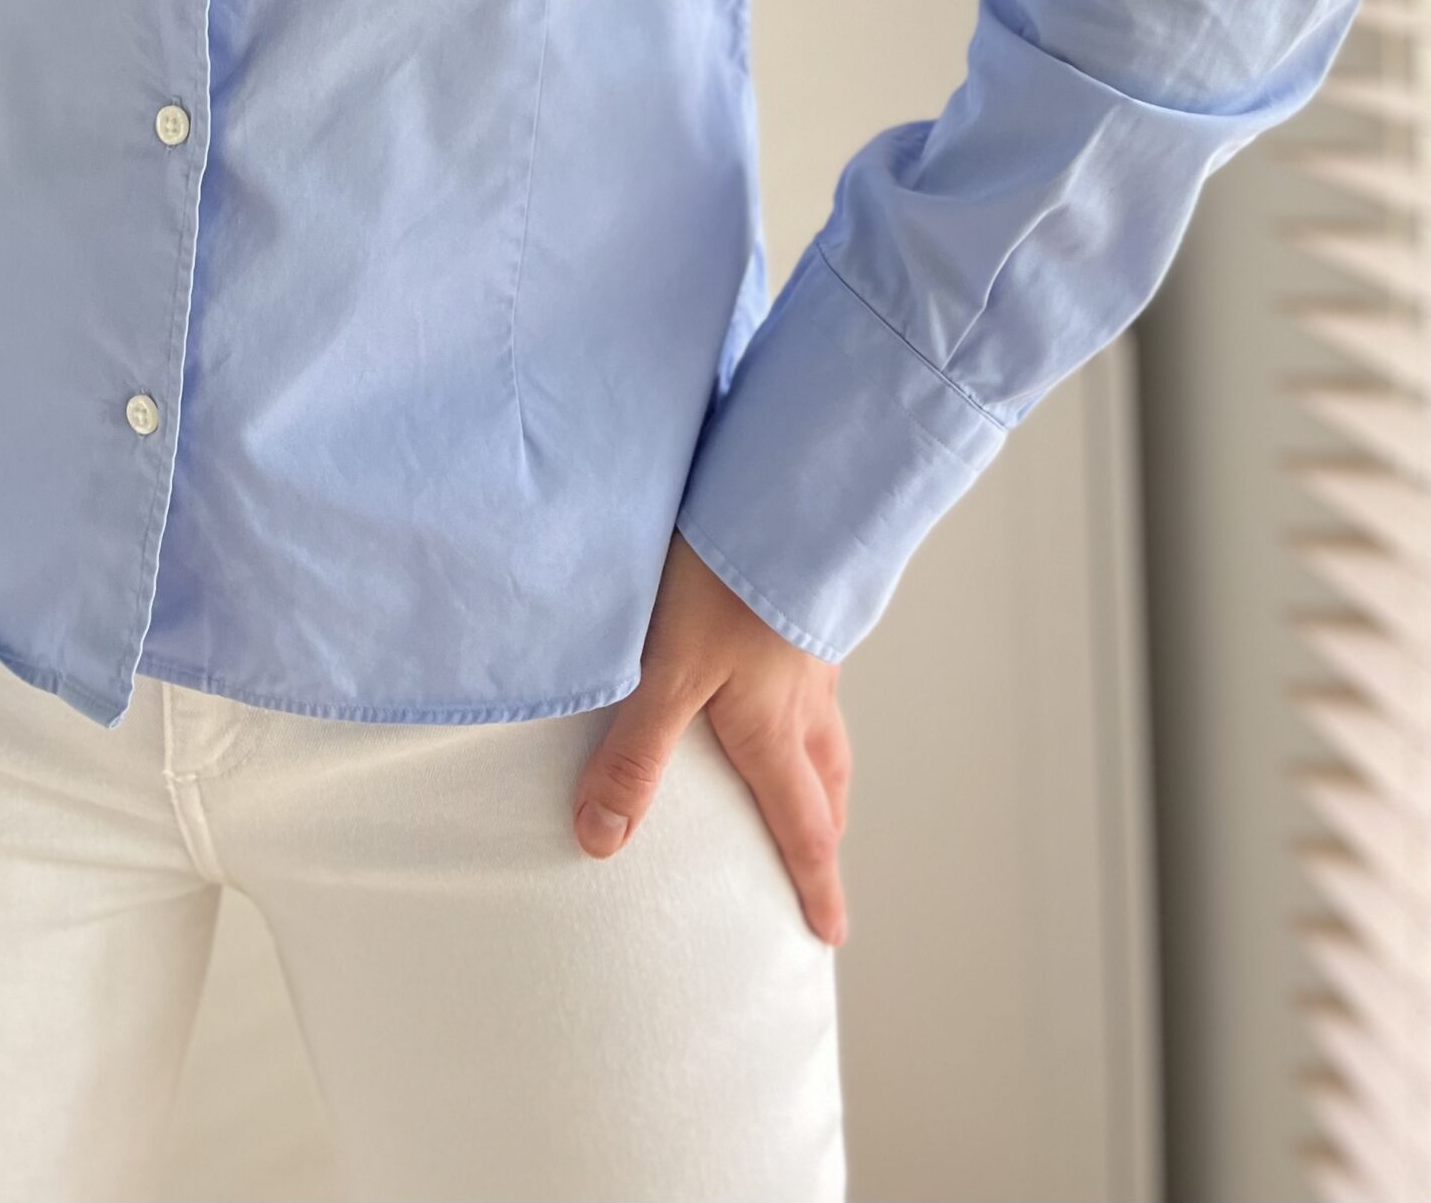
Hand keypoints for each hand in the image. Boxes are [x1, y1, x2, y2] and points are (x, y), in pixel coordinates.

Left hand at [573, 531, 850, 943]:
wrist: (781, 497)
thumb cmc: (725, 583)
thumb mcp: (666, 672)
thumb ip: (634, 755)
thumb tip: (600, 842)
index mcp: (774, 729)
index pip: (802, 827)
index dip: (815, 885)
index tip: (829, 933)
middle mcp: (804, 698)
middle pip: (826, 782)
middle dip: (824, 829)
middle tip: (820, 861)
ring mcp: (808, 649)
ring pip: (826, 726)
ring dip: (821, 765)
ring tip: (804, 776)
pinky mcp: (800, 603)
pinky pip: (813, 674)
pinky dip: (807, 701)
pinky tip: (781, 675)